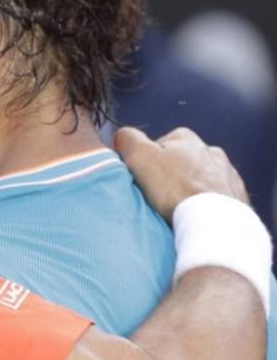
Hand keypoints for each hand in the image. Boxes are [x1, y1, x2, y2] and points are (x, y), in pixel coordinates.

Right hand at [114, 127, 248, 223]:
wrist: (215, 223)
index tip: (144, 181)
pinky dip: (205, 204)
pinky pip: (214, 197)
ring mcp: (226, 173)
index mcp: (186, 138)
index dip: (145, 164)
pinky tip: (196, 214)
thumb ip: (128, 139)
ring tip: (178, 209)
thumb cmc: (176, 190)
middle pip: (178, 163)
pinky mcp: (236, 196)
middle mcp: (210, 151)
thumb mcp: (140, 157)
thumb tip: (123, 137)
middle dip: (169, 177)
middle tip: (159, 197)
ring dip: (188, 190)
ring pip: (198, 180)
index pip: (155, 146)